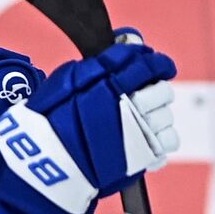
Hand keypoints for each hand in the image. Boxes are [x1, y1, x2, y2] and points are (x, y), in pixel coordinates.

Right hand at [0, 28, 178, 213]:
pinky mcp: (144, 158)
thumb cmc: (50, 121)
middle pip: (162, 91)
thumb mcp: (65, 82)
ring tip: (140, 122)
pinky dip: (159, 142)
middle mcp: (129, 107)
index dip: (156, 62)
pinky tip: (143, 141)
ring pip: (166, 117)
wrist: (46, 165)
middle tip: (147, 95)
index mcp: (110, 84)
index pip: (146, 64)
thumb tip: (127, 48)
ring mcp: (139, 134)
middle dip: (157, 90)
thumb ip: (98, 66)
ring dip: (157, 117)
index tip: (159, 65)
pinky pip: (168, 143)